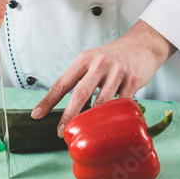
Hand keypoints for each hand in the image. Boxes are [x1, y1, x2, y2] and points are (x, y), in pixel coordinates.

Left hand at [30, 20, 176, 135]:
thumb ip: (82, 80)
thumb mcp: (93, 61)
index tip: (36, 115)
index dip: (48, 100)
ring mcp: (117, 71)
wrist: (142, 44)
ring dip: (92, 120)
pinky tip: (111, 126)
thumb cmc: (113, 57)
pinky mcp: (133, 79)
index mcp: (84, 59)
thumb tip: (68, 108)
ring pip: (101, 102)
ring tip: (85, 134)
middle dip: (68, 116)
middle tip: (61, 132)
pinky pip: (122, 103)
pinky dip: (115, 116)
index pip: (62, 83)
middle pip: (79, 94)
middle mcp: (98, 64)